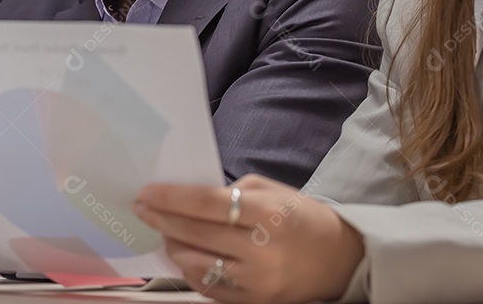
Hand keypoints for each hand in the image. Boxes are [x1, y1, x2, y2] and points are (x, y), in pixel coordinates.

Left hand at [136, 174, 364, 303]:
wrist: (339, 259)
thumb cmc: (302, 217)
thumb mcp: (273, 191)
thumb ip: (231, 192)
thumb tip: (187, 198)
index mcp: (269, 214)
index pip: (207, 204)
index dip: (171, 198)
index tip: (147, 193)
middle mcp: (263, 251)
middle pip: (196, 235)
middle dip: (163, 220)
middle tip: (143, 209)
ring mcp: (257, 282)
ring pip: (197, 265)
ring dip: (173, 246)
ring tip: (163, 232)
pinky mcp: (254, 303)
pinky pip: (209, 288)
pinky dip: (191, 270)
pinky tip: (184, 255)